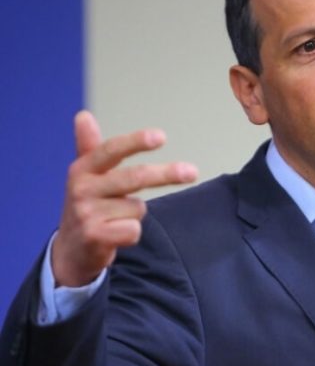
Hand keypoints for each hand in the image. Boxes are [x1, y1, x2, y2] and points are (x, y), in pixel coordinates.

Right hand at [51, 111, 197, 286]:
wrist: (72, 250)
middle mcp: (82, 189)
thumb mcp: (85, 175)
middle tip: (192, 171)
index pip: (111, 150)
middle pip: (134, 177)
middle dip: (166, 174)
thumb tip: (83, 115)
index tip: (161, 136)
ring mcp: (87, 214)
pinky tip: (116, 235)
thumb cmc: (88, 205)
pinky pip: (134, 230)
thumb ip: (89, 146)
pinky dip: (133, 233)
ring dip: (136, 214)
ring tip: (116, 218)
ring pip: (138, 208)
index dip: (136, 142)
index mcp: (82, 169)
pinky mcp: (95, 237)